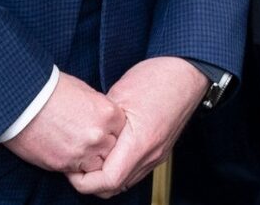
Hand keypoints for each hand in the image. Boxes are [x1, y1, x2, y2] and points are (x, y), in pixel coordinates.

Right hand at [4, 73, 125, 175]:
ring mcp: (83, 152)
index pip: (122, 131)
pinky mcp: (64, 164)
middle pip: (112, 149)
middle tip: (86, 139)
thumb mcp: (84, 91)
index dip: (110, 131)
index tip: (99, 130)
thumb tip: (103, 120)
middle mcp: (100, 135)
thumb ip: (99, 109)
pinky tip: (63, 151)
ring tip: (75, 146)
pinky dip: (73, 165)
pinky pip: (77, 172)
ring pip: (97, 165)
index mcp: (108, 114)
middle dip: (102, 146)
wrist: (22, 100)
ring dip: (89, 159)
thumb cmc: (51, 89)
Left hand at [66, 57, 206, 196]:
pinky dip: (118, 168)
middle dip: (91, 182)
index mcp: (141, 142)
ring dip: (105, 176)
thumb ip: (101, 122)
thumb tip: (83, 136)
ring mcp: (158, 154)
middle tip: (77, 163)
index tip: (72, 166)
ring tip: (91, 157)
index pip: (108, 181)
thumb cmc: (157, 77)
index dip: (84, 180)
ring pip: (125, 182)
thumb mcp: (119, 95)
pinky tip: (109, 151)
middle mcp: (151, 154)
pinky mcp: (160, 150)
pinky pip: (135, 170)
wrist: (187, 72)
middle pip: (115, 188)